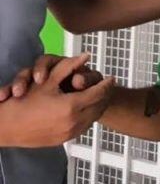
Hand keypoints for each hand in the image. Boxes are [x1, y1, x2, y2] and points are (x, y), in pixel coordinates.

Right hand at [0, 54, 114, 147]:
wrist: (4, 128)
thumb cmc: (22, 102)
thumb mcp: (46, 81)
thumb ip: (68, 67)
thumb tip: (86, 56)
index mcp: (71, 106)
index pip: (98, 93)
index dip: (106, 84)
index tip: (111, 78)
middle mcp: (74, 122)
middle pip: (99, 106)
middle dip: (105, 95)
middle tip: (108, 85)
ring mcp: (70, 133)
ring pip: (93, 118)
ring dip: (98, 106)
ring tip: (99, 96)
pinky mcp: (64, 140)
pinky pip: (83, 126)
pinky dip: (88, 117)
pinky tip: (86, 109)